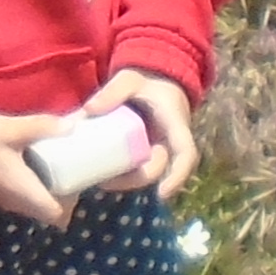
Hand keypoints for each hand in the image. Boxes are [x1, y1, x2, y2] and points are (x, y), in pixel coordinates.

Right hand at [0, 111, 77, 227]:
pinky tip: (37, 165)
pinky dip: (35, 189)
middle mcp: (16, 202)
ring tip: (57, 166)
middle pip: (48, 213)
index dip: (71, 203)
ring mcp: (6, 201)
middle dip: (62, 198)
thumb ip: (45, 126)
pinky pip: (24, 199)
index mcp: (24, 191)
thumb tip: (75, 124)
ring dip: (48, 193)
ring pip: (35, 207)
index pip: (56, 215)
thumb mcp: (14, 129)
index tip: (77, 182)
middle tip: (71, 171)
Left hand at [85, 68, 202, 200]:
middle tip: (105, 182)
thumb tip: (89, 110)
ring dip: (123, 180)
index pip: (186, 155)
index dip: (177, 177)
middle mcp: (169, 143)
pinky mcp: (144, 153)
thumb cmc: (147, 82)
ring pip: (144, 173)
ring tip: (98, 179)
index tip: (162, 195)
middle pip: (158, 170)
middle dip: (133, 181)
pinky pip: (134, 168)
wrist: (153, 82)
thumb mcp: (130, 79)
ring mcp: (157, 150)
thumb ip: (113, 91)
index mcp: (175, 125)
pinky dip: (119, 173)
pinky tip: (99, 172)